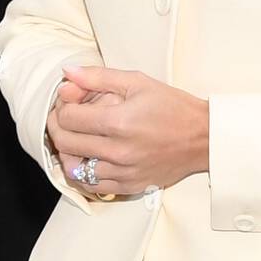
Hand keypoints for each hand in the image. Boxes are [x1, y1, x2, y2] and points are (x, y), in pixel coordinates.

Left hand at [47, 65, 209, 197]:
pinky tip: (88, 158)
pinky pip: (92, 186)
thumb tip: (67, 73)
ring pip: (74, 168)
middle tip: (64, 117)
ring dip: (68, 151)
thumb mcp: (138, 82)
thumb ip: (98, 77)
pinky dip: (83, 172)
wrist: (203, 137)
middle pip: (66, 143)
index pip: (68, 118)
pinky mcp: (129, 186)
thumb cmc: (173, 106)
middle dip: (58, 127)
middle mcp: (118, 151)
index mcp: (119, 122)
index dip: (61, 107)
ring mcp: (123, 172)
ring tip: (75, 138)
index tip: (68, 101)